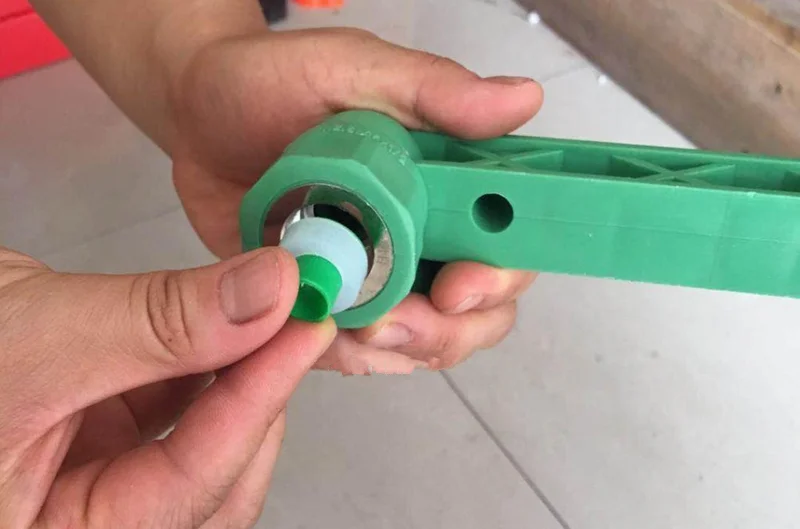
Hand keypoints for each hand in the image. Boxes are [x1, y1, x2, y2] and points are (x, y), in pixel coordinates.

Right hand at [0, 246, 333, 527]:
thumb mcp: (34, 339)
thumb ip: (158, 323)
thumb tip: (267, 290)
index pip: (194, 487)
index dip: (259, 398)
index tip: (306, 323)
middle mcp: (80, 524)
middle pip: (210, 484)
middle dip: (256, 398)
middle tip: (293, 320)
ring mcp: (85, 486)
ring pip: (196, 446)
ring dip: (234, 379)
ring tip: (262, 315)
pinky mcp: (90, 439)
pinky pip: (167, 412)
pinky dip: (200, 365)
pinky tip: (218, 322)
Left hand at [170, 29, 541, 374]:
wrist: (199, 120)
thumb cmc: (272, 82)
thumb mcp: (350, 70)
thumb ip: (431, 90)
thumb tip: (520, 101)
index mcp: (451, 179)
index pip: (509, 239)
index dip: (499, 275)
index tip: (459, 287)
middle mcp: (430, 231)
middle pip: (479, 308)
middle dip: (446, 329)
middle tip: (393, 325)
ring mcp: (385, 272)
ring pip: (425, 338)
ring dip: (397, 348)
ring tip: (350, 330)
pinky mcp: (339, 298)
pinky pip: (361, 349)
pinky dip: (348, 355)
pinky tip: (319, 334)